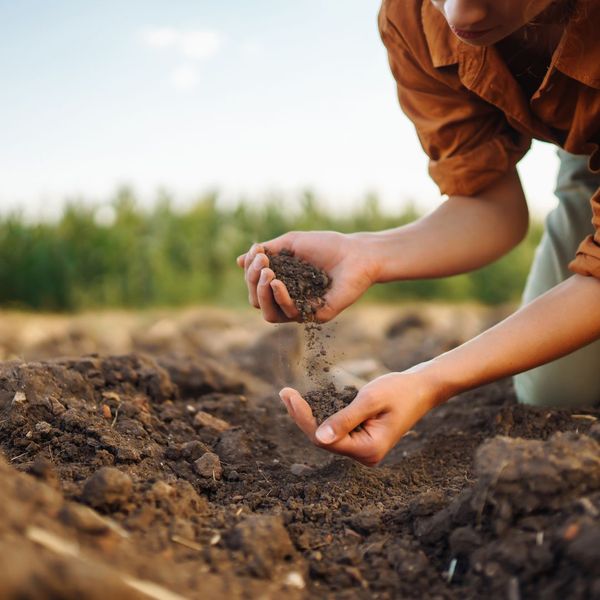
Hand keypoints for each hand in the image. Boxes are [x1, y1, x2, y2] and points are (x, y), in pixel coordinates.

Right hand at [236, 231, 376, 322]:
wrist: (357, 253)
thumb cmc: (326, 246)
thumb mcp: (290, 243)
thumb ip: (266, 252)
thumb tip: (239, 261)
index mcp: (282, 283)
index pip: (255, 286)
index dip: (250, 272)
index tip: (258, 252)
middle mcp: (289, 299)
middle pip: (257, 302)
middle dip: (252, 282)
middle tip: (262, 263)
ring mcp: (302, 309)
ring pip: (269, 314)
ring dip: (261, 293)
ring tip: (267, 273)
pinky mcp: (316, 316)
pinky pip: (290, 314)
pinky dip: (280, 298)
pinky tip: (277, 283)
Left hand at [279, 367, 443, 465]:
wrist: (422, 388)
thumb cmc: (400, 390)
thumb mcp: (371, 400)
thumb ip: (345, 419)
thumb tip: (319, 437)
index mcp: (368, 450)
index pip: (324, 439)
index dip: (303, 418)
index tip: (288, 395)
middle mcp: (365, 455)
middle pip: (322, 439)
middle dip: (302, 416)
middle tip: (284, 392)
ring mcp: (363, 449)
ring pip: (327, 435)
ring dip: (309, 415)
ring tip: (289, 395)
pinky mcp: (362, 438)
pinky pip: (336, 430)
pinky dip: (322, 415)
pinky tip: (307, 402)